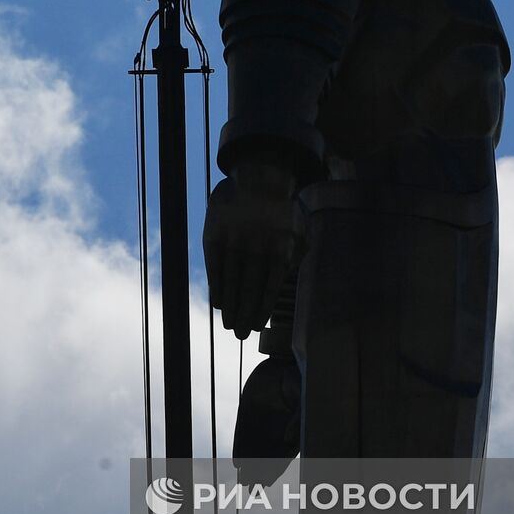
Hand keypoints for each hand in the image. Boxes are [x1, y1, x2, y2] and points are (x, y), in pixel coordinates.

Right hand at [203, 166, 305, 338]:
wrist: (259, 178)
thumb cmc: (280, 211)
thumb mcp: (298, 230)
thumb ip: (296, 255)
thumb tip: (295, 279)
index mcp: (280, 248)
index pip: (269, 287)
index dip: (261, 309)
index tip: (256, 327)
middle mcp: (257, 246)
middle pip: (248, 288)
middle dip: (244, 315)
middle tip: (240, 335)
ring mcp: (235, 240)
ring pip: (231, 281)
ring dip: (230, 306)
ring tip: (229, 325)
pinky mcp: (216, 235)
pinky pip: (215, 267)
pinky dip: (217, 287)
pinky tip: (218, 304)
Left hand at [233, 355, 300, 485]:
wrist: (283, 359)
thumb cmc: (299, 378)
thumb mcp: (304, 397)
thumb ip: (298, 419)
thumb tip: (289, 440)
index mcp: (292, 429)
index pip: (283, 456)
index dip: (275, 470)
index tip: (267, 483)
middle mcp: (275, 430)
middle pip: (267, 457)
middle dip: (260, 473)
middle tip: (252, 490)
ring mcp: (261, 423)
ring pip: (253, 449)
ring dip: (248, 466)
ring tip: (244, 483)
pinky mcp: (247, 413)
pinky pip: (242, 434)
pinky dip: (240, 449)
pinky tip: (237, 463)